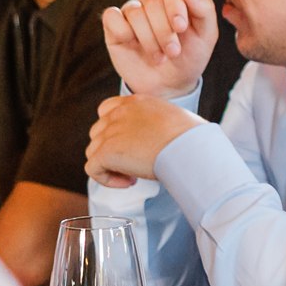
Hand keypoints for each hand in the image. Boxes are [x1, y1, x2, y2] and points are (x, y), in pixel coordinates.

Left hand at [86, 95, 201, 187]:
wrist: (189, 147)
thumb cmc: (193, 138)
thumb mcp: (174, 119)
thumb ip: (157, 123)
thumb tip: (160, 140)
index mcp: (136, 103)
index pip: (107, 110)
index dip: (113, 130)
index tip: (131, 143)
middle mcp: (119, 114)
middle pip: (98, 133)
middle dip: (112, 149)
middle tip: (136, 162)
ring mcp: (110, 133)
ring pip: (93, 152)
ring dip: (110, 165)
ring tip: (134, 174)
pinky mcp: (106, 153)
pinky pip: (93, 169)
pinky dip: (107, 179)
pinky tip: (129, 182)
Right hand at [102, 0, 218, 97]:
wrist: (170, 84)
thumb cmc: (190, 56)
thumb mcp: (207, 35)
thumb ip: (204, 9)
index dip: (175, 4)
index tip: (181, 28)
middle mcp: (152, 0)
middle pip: (153, 0)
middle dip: (164, 30)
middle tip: (173, 52)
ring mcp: (132, 11)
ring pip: (134, 11)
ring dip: (148, 38)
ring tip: (160, 57)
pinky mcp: (114, 24)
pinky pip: (112, 16)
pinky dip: (124, 32)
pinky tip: (134, 45)